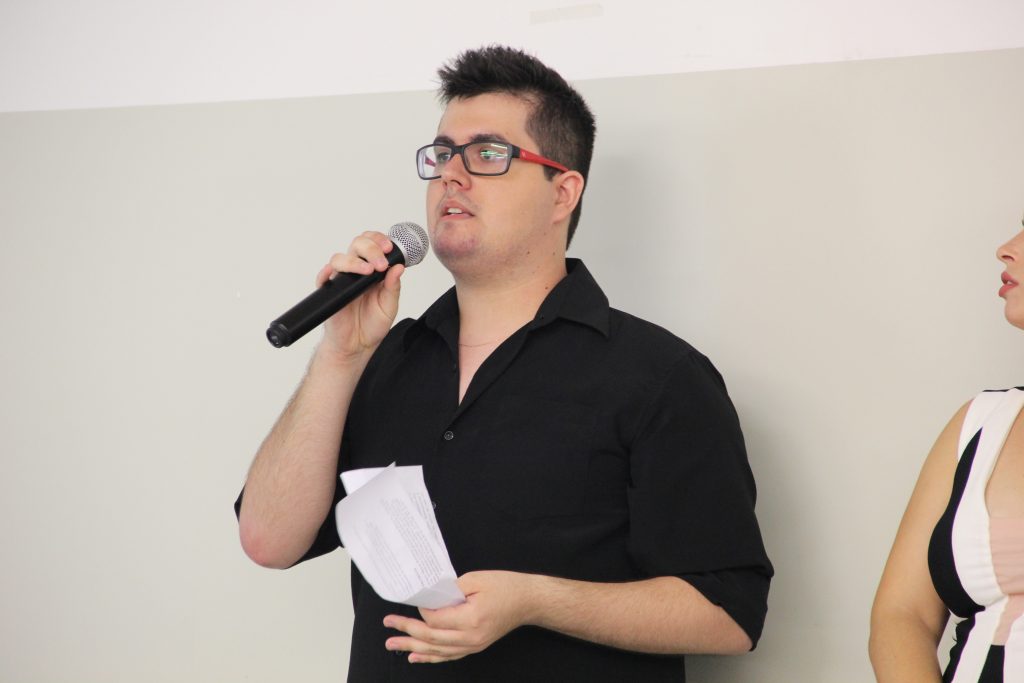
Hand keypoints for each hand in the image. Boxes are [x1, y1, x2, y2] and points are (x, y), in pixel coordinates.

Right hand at [316, 231, 404, 359]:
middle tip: (381, 263)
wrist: (357, 345)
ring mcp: (342, 280)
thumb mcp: (389, 305)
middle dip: (370, 249)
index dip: (379, 240)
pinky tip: (332, 273)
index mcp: (373, 271)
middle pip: (357, 245)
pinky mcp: (330, 292)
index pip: (373, 245)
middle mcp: (356, 271)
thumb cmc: (372, 324)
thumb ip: (393, 287)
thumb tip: (398, 267)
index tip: (389, 247)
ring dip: (354, 261)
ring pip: (340, 258)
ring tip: (368, 271)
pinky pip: (323, 278)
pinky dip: (325, 273)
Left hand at [382, 571, 539, 663]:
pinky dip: (430, 657)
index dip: (421, 611)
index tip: (411, 601)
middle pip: (432, 638)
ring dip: (413, 647)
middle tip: (388, 627)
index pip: (436, 619)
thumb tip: (430, 598)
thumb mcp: (476, 579)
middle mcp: (471, 637)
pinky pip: (449, 655)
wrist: (528, 601)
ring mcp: (473, 645)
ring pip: (437, 650)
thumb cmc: (505, 586)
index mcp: (471, 619)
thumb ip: (450, 589)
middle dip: (407, 632)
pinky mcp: (475, 646)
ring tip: (393, 644)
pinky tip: (415, 656)